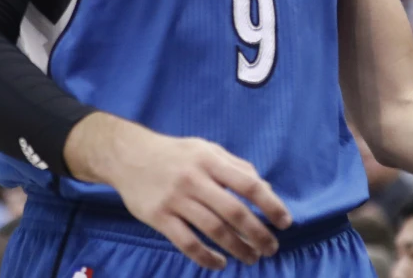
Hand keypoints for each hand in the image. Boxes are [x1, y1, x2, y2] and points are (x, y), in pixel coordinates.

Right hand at [67, 114, 292, 269]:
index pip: (249, 184)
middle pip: (234, 212)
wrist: (128, 156)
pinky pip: (186, 243)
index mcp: (210, 160)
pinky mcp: (158, 217)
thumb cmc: (176, 154)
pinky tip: (220, 263)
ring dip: (237, 248)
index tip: (284, 222)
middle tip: (271, 248)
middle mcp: (194, 179)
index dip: (270, 204)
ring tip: (252, 258)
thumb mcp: (207, 149)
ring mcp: (175, 199)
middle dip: (257, 234)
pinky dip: (206, 257)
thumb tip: (266, 188)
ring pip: (213, 230)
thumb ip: (236, 167)